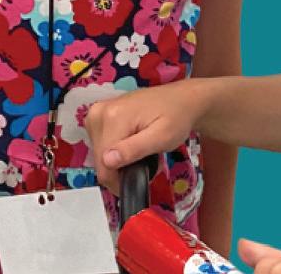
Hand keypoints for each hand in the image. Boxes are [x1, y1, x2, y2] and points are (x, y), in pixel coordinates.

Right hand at [85, 78, 208, 193]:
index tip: (141, 179)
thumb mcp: (162, 137)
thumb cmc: (176, 117)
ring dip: (119, 161)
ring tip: (143, 153)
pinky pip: (102, 144)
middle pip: (99, 160)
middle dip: (121, 169)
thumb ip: (134, 149)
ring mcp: (98, 113)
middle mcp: (99, 112)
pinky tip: (133, 146)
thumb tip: (107, 161)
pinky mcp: (100, 116)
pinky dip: (117, 151)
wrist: (182, 98)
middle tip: (146, 163)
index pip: (103, 165)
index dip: (120, 181)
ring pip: (100, 154)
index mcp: (112, 117)